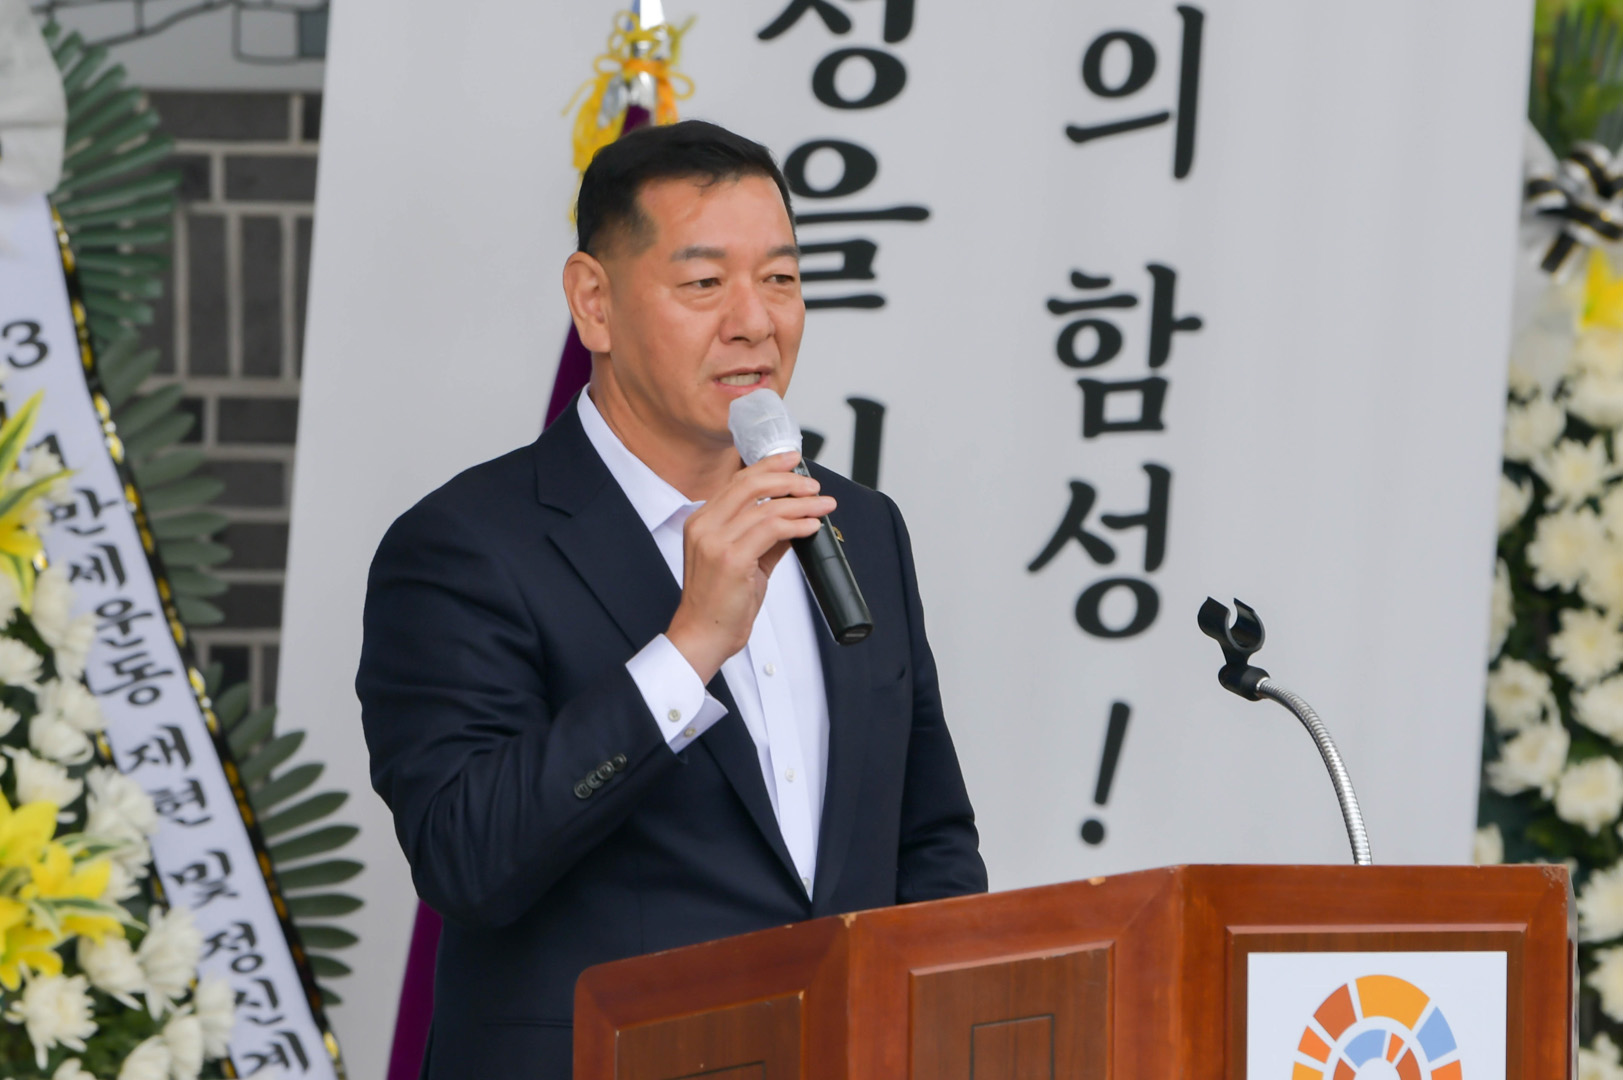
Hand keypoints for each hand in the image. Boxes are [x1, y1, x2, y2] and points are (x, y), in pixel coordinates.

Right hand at [666, 452, 834, 682]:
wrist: (702, 636)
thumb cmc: (718, 604)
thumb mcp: (743, 561)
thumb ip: (765, 537)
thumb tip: (794, 518)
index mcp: (702, 522)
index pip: (738, 482)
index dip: (767, 467)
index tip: (792, 460)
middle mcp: (704, 526)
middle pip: (750, 485)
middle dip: (788, 479)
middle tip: (813, 485)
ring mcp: (715, 541)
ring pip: (767, 507)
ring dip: (802, 504)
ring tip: (823, 505)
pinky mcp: (732, 559)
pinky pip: (772, 530)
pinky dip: (797, 524)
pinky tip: (812, 526)